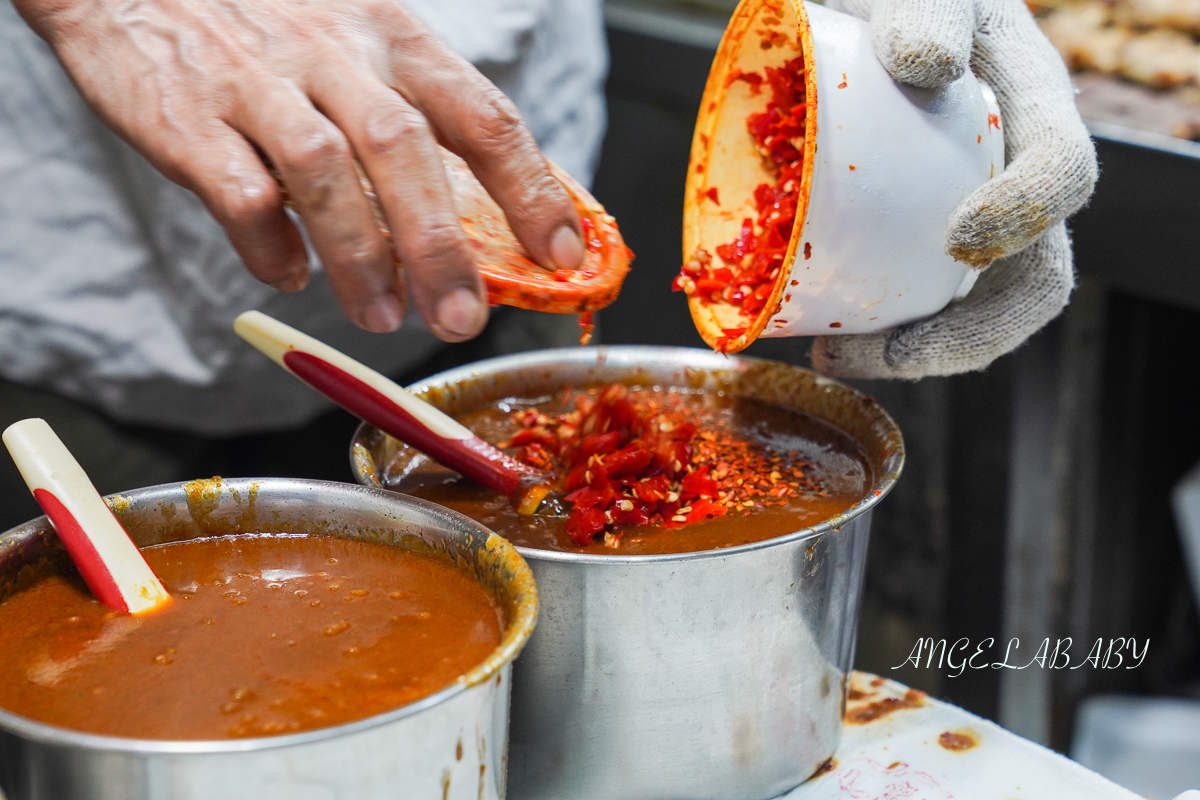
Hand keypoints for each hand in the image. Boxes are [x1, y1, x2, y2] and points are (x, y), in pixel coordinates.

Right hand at [13, 0, 585, 340]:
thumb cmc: (270, 17)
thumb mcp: (359, 38)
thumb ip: (414, 114)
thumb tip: (479, 218)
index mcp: (394, 37)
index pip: (482, 114)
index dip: (530, 189)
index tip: (562, 255)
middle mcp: (334, 53)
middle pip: (404, 149)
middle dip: (441, 246)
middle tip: (462, 319)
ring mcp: (258, 81)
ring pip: (322, 172)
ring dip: (360, 256)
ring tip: (384, 317)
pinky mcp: (188, 115)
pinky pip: (236, 191)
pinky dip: (268, 245)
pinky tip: (288, 274)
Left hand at [812, 0, 1097, 378]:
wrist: (857, 15)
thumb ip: (927, 7)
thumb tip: (929, 67)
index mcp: (1033, 102)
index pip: (1065, 170)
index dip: (1026, 215)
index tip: (958, 242)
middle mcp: (1013, 168)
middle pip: (1035, 276)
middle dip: (972, 332)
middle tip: (894, 353)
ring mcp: (970, 206)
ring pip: (975, 305)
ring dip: (917, 351)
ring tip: (838, 358)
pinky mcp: (919, 232)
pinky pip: (915, 295)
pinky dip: (877, 328)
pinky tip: (823, 338)